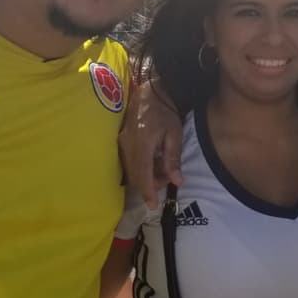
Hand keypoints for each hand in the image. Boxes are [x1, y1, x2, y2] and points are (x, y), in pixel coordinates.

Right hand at [118, 78, 183, 207]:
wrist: (151, 91)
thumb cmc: (166, 112)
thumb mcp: (174, 135)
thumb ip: (173, 159)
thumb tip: (176, 182)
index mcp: (141, 145)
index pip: (142, 176)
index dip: (148, 193)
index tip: (153, 206)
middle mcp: (127, 146)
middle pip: (135, 175)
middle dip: (149, 185)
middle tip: (166, 181)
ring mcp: (122, 142)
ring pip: (131, 169)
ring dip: (145, 176)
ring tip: (162, 171)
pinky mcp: (121, 140)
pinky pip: (128, 161)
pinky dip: (140, 167)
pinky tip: (153, 162)